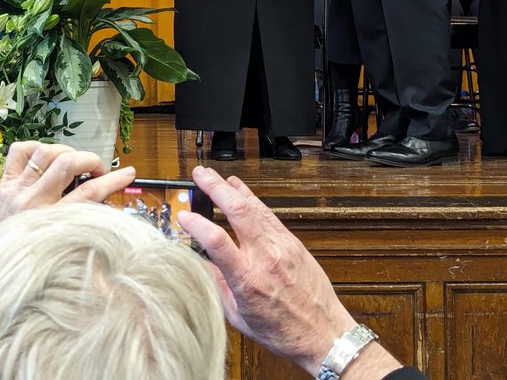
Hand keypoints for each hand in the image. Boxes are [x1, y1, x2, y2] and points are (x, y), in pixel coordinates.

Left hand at [0, 141, 135, 236]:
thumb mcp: (58, 247)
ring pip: (46, 152)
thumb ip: (79, 226)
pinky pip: (20, 151)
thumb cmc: (26, 261)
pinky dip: (36, 147)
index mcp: (51, 221)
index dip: (113, 180)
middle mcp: (33, 201)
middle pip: (68, 163)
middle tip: (97, 169)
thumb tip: (103, 206)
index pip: (90, 193)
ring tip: (74, 161)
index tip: (128, 174)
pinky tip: (45, 157)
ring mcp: (17, 189)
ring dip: (66, 151)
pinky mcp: (4, 183)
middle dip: (90, 159)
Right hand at [177, 166, 402, 376]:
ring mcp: (281, 246)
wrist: (323, 332)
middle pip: (238, 211)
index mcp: (248, 280)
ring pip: (254, 207)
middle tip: (199, 174)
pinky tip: (240, 190)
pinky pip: (268, 214)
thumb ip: (218, 286)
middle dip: (215, 188)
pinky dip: (251, 198)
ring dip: (231, 188)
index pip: (217, 242)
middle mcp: (265, 257)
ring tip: (214, 176)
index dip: (197, 224)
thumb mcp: (239, 317)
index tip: (183, 216)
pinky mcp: (292, 242)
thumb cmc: (282, 331)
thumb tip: (202, 263)